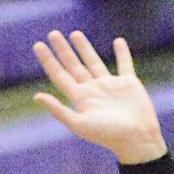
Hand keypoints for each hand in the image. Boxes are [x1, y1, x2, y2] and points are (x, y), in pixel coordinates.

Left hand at [33, 30, 166, 163]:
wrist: (137, 139)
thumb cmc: (109, 135)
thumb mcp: (80, 124)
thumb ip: (59, 111)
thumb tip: (36, 97)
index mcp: (81, 98)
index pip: (60, 75)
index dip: (48, 60)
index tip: (38, 45)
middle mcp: (93, 90)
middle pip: (74, 65)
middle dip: (63, 50)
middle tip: (53, 33)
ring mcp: (111, 86)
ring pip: (94, 62)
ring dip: (85, 48)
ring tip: (75, 34)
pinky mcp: (129, 84)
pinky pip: (124, 64)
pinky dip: (122, 53)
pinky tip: (119, 41)